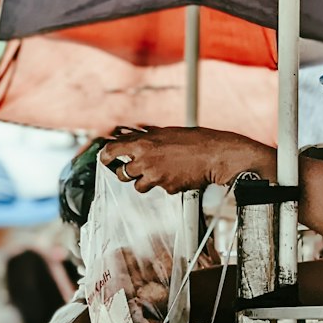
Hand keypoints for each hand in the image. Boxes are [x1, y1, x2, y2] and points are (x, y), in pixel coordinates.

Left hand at [100, 128, 272, 194]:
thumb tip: (134, 140)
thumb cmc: (195, 140)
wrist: (216, 155)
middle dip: (126, 173)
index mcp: (143, 144)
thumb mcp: (166, 133)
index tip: (106, 159)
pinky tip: (178, 175)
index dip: (106, 157)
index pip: (111, 151)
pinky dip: (167, 185)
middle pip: (121, 174)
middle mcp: (145, 161)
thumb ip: (148, 139)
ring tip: (159, 173)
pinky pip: (161, 190)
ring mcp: (156, 177)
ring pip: (138, 187)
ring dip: (145, 181)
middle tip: (133, 170)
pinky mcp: (168, 189)